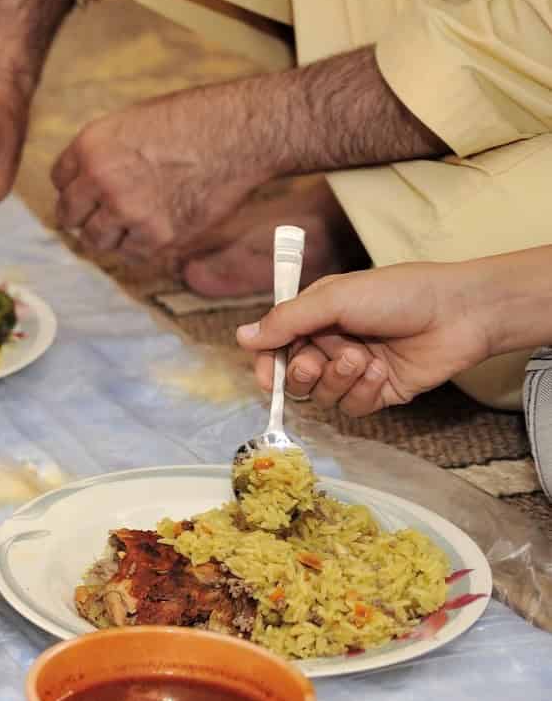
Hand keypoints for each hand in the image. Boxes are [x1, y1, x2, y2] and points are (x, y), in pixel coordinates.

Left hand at [51, 87, 270, 259]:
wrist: (239, 133)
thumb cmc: (192, 120)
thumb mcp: (132, 122)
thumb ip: (103, 152)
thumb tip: (85, 180)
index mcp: (90, 146)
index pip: (58, 181)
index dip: (74, 188)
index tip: (86, 194)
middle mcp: (101, 180)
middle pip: (69, 216)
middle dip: (83, 217)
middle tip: (99, 218)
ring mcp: (128, 211)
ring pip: (96, 241)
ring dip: (110, 236)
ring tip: (130, 224)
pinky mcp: (158, 236)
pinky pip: (132, 255)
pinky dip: (140, 247)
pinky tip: (154, 230)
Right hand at [234, 264, 493, 414]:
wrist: (459, 313)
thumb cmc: (397, 293)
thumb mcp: (334, 297)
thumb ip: (287, 320)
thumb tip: (242, 337)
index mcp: (315, 317)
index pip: (276, 348)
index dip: (269, 365)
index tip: (269, 377)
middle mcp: (331, 344)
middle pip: (295, 377)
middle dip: (303, 372)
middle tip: (318, 360)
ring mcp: (355, 371)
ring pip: (323, 394)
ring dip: (338, 378)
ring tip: (363, 359)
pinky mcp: (380, 392)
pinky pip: (354, 407)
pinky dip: (363, 391)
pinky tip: (382, 371)